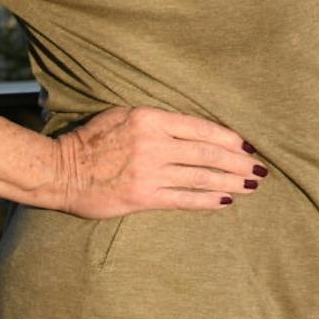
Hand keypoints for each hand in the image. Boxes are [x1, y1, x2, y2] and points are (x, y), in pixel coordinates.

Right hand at [43, 106, 261, 218]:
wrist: (57, 170)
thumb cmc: (90, 141)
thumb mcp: (123, 116)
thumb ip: (158, 122)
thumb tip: (194, 130)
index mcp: (150, 119)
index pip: (202, 128)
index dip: (231, 138)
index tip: (249, 146)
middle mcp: (153, 143)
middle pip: (208, 153)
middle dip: (239, 162)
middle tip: (261, 169)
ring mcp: (148, 171)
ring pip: (201, 176)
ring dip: (231, 182)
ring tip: (251, 186)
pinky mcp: (141, 196)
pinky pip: (183, 199)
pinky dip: (207, 200)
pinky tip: (225, 201)